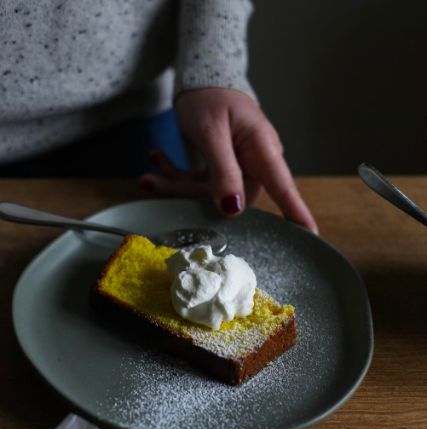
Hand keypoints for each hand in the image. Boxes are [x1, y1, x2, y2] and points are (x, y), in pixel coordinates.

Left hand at [139, 88, 317, 232]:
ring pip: (208, 194)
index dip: (297, 215)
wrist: (201, 78)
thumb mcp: (212, 131)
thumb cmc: (210, 96)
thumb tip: (233, 208)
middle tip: (152, 182)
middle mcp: (254, 164)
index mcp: (262, 150)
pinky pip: (200, 185)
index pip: (284, 188)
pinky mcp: (222, 171)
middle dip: (190, 194)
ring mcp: (238, 170)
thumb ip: (223, 170)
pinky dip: (176, 177)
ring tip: (147, 174)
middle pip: (229, 199)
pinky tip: (157, 160)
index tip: (310, 237)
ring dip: (176, 186)